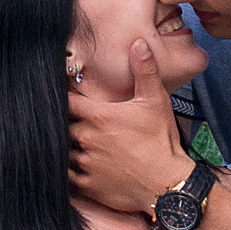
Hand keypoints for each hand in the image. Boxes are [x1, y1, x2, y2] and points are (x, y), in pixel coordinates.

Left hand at [68, 39, 193, 215]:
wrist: (167, 185)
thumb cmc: (162, 142)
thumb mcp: (155, 101)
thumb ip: (144, 71)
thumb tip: (138, 43)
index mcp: (98, 116)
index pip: (66, 101)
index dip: (64, 98)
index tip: (67, 98)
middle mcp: (86, 139)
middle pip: (62, 126)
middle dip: (67, 124)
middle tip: (77, 124)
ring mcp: (85, 164)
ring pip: (63, 151)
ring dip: (69, 147)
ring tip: (77, 145)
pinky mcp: (87, 186)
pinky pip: (67, 176)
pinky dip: (70, 171)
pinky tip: (80, 166)